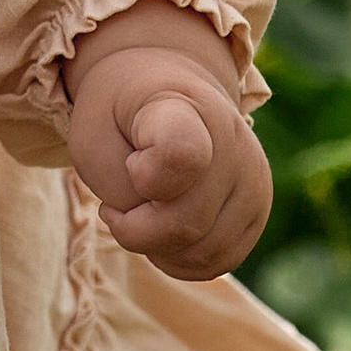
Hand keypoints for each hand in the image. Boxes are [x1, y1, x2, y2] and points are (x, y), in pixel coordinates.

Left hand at [65, 7, 269, 279]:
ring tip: (142, 214)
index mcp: (183, 108)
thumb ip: (119, 188)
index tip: (131, 163)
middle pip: (185, 223)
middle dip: (136, 229)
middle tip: (117, 204)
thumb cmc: (120, 118)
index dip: (144, 178)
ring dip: (159, 248)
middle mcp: (232, 140)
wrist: (161, 88)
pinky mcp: (258, 210)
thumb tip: (164, 236)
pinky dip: (182, 259)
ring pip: (204, 251)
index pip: (181, 156)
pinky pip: (220, 261)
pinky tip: (163, 231)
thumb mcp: (91, 138)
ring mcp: (253, 177)